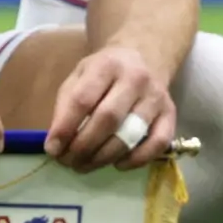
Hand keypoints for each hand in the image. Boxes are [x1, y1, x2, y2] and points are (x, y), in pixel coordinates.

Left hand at [43, 43, 177, 169]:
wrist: (145, 56)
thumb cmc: (105, 71)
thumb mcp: (80, 74)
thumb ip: (67, 104)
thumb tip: (57, 143)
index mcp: (106, 65)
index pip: (83, 99)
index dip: (65, 127)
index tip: (52, 148)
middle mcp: (135, 79)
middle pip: (108, 119)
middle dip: (84, 147)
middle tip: (68, 162)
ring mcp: (156, 97)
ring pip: (131, 134)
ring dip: (104, 157)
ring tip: (85, 166)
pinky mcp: (171, 114)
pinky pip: (157, 143)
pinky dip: (136, 159)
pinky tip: (117, 164)